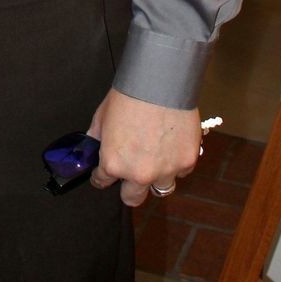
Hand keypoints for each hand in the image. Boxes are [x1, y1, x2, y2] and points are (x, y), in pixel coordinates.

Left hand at [88, 88, 200, 206]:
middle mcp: (139, 173)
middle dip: (129, 188)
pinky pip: (180, 172)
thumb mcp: (102, 115)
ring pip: (160, 189)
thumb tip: (94, 145)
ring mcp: (165, 170)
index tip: (104, 175)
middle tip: (130, 174)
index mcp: (113, 163)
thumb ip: (98, 136)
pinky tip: (171, 147)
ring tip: (155, 160)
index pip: (103, 182)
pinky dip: (176, 163)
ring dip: (156, 179)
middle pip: (132, 198)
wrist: (159, 83)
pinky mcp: (186, 162)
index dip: (101, 177)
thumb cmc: (129, 95)